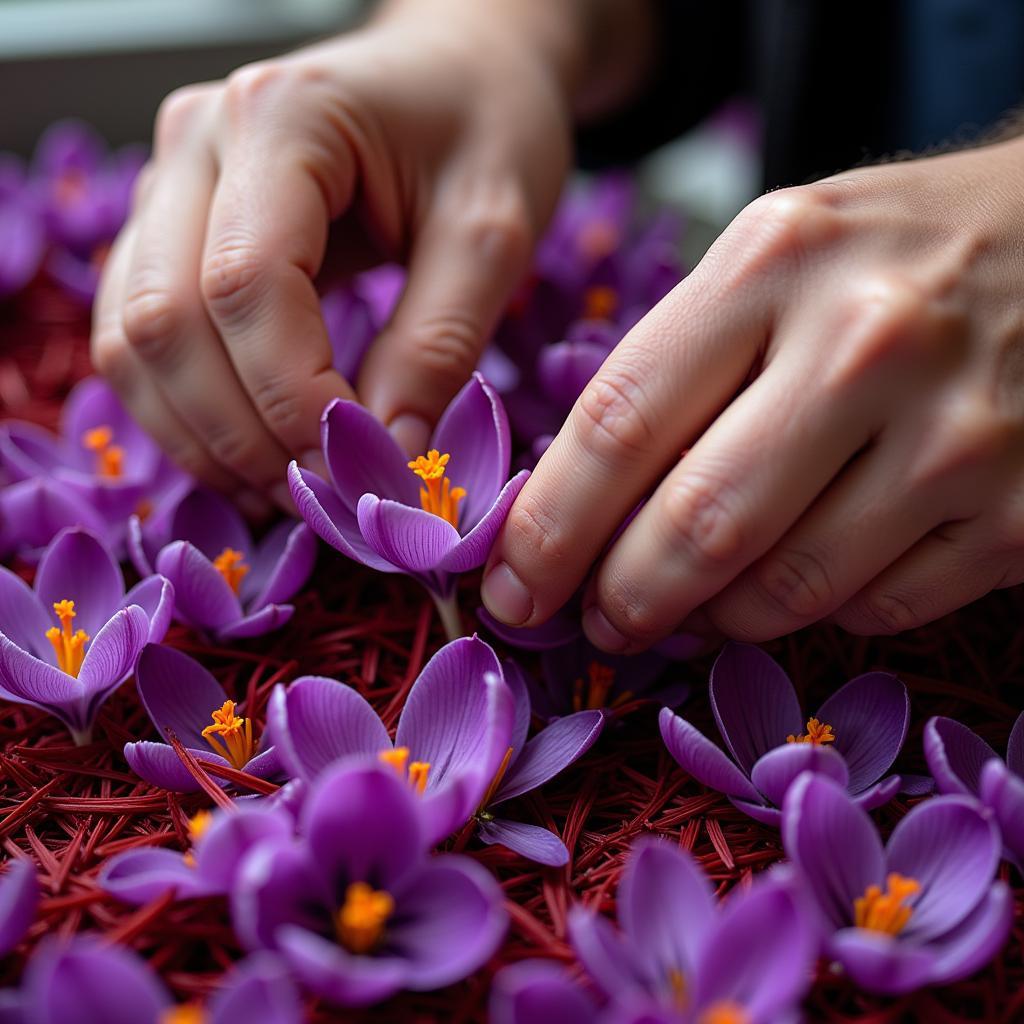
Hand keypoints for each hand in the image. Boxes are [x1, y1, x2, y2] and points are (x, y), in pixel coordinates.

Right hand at [91, 0, 580, 506]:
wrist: (457, 75)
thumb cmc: (486, 131)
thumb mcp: (494, 233)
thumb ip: (438, 343)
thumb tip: (387, 456)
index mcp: (280, 118)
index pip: (247, 284)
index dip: (295, 397)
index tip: (365, 465)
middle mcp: (194, 143)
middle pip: (167, 322)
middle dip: (244, 434)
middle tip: (326, 498)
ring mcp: (168, 186)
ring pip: (133, 342)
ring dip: (204, 437)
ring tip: (292, 491)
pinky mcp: (169, 232)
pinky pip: (141, 342)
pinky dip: (188, 414)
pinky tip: (255, 454)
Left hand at [483, 136, 1023, 648]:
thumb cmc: (890, 255)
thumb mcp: (773, 258)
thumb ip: (675, 363)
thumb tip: (573, 500)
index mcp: (773, 264)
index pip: (619, 423)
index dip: (548, 527)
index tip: (513, 586)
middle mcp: (865, 345)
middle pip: (695, 525)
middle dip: (621, 598)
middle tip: (594, 622)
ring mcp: (954, 436)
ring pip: (783, 588)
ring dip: (712, 618)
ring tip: (686, 606)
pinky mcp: (1017, 514)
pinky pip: (872, 607)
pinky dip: (811, 612)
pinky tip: (792, 581)